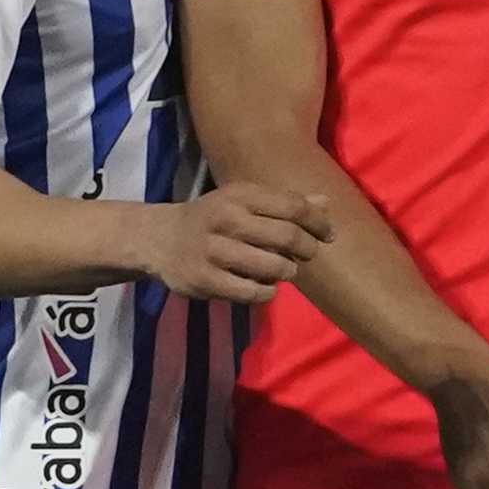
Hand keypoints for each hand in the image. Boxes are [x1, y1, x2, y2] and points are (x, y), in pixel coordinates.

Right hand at [139, 175, 330, 307]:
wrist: (160, 239)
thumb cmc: (212, 218)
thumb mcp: (243, 201)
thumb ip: (284, 203)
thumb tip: (325, 203)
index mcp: (239, 195)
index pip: (293, 206)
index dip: (318, 222)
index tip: (329, 234)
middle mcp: (226, 219)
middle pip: (288, 237)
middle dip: (307, 249)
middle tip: (307, 254)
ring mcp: (214, 251)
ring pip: (274, 268)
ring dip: (288, 272)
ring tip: (283, 270)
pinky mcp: (206, 280)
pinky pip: (253, 293)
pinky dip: (267, 292)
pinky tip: (264, 287)